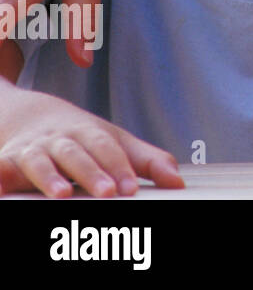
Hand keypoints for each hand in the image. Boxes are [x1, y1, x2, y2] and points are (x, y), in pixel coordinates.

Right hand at [0, 85, 183, 196]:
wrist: (32, 116)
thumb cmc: (84, 137)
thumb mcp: (117, 142)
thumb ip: (148, 161)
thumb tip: (178, 183)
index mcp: (91, 133)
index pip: (107, 148)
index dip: (119, 167)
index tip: (131, 188)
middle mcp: (61, 139)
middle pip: (77, 154)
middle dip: (92, 173)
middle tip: (108, 193)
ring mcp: (33, 149)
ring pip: (40, 161)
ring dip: (50, 177)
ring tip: (63, 195)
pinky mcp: (8, 161)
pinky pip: (2, 168)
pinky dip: (0, 177)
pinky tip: (2, 190)